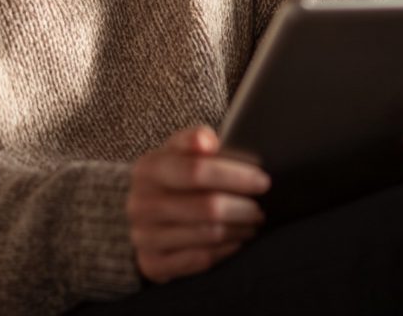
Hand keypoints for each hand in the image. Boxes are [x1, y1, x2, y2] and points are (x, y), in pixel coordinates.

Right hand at [127, 125, 269, 283]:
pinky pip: (200, 259)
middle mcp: (141, 203)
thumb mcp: (177, 151)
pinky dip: (225, 250)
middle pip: (207, 207)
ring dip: (239, 229)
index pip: (196, 170)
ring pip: (208, 235)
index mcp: (148, 168)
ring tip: (253, 223)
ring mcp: (144, 236)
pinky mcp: (152, 263)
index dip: (234, 176)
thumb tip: (207, 141)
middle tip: (261, 208)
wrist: (141, 213)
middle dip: (242, 207)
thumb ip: (194, 139)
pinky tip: (237, 241)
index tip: (261, 180)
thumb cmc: (171, 177)